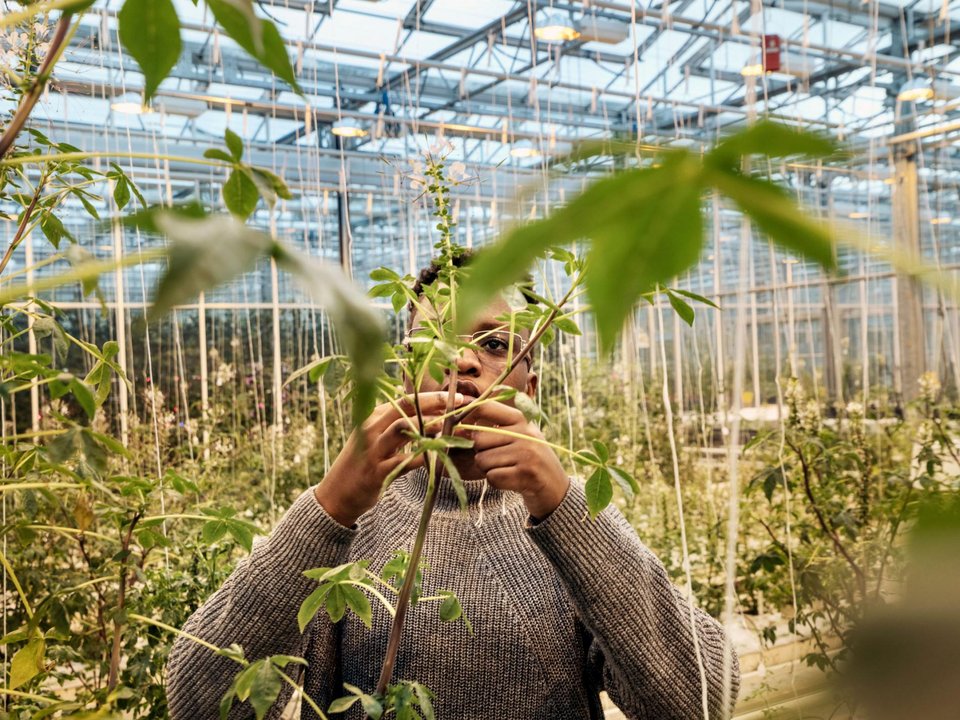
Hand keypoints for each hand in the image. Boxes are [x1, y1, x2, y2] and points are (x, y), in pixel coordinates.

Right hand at [315, 391, 466, 526]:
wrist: (337, 493)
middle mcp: (371, 429)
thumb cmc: (361, 463)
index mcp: (373, 417)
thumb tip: (429, 415)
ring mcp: (373, 449)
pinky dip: (423, 457)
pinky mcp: (378, 472)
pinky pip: (404, 461)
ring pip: (403, 429)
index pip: (404, 399)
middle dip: (434, 402)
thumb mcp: (374, 437)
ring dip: (428, 425)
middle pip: (405, 408)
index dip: (431, 396)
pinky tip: (438, 456)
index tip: (454, 396)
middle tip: (460, 403)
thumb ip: (397, 425)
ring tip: (448, 426)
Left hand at [465, 400, 569, 519]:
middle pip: (478, 439)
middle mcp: (525, 432)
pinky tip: (511, 480)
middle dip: (480, 453)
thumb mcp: (518, 436)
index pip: (484, 407)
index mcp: (521, 418)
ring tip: (507, 469)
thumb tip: (457, 427)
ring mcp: (527, 453)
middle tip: (497, 459)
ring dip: (488, 469)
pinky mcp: (526, 474)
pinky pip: (492, 477)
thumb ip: (492, 428)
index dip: (465, 416)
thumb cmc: (528, 460)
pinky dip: (496, 482)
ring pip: (482, 460)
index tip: (461, 426)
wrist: (556, 488)